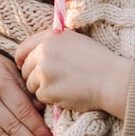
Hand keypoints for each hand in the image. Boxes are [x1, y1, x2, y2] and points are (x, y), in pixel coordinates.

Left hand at [15, 29, 134, 118]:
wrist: (112, 79)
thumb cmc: (99, 61)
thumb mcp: (75, 41)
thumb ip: (54, 43)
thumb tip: (36, 52)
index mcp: (50, 37)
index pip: (23, 48)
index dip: (23, 60)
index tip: (24, 66)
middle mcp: (43, 52)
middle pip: (26, 69)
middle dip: (34, 77)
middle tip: (51, 82)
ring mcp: (43, 72)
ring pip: (31, 85)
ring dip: (42, 89)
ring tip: (63, 87)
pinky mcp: (47, 90)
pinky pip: (40, 97)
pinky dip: (50, 98)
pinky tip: (66, 94)